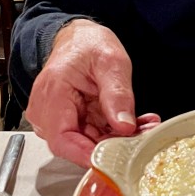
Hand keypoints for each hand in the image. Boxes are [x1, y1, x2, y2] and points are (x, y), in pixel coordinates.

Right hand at [25, 19, 160, 167]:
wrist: (80, 38)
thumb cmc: (88, 44)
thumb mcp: (111, 61)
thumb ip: (117, 94)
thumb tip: (124, 126)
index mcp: (53, 95)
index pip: (62, 140)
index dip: (88, 155)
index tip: (117, 158)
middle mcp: (48, 112)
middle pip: (78, 145)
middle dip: (113, 145)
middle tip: (145, 134)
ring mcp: (58, 118)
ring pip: (88, 143)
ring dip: (118, 139)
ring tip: (145, 125)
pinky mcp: (70, 121)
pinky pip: (92, 135)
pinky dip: (114, 132)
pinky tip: (136, 124)